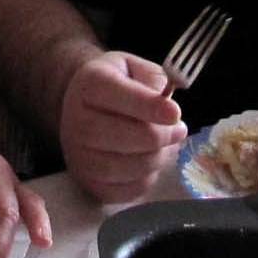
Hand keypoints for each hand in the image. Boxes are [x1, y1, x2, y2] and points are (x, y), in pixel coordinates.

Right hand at [57, 51, 185, 203]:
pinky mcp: (88, 182)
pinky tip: (149, 160)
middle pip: (130, 137)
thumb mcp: (135, 67)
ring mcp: (80, 155)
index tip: (175, 113)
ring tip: (165, 145)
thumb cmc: (117, 84)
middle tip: (179, 129)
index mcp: (91, 84)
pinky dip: (148, 178)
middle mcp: (78, 120)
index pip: (121, 97)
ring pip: (132, 167)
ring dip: (158, 157)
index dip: (151, 107)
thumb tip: (168, 104)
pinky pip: (129, 190)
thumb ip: (154, 78)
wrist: (84, 106)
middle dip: (163, 135)